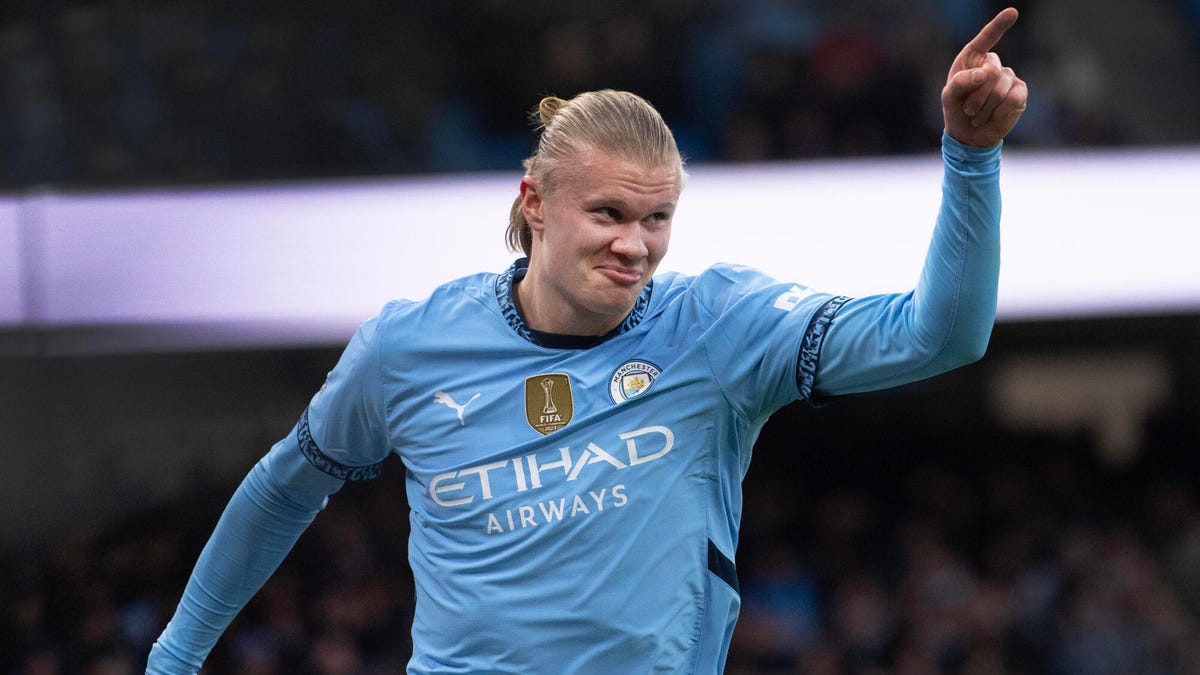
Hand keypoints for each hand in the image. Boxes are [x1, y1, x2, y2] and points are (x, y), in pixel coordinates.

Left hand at [942, 7, 1027, 146]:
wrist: (970, 134)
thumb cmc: (957, 110)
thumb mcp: (949, 98)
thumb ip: (960, 83)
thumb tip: (984, 73)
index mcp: (973, 59)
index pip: (986, 39)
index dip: (999, 25)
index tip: (1013, 12)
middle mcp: (992, 64)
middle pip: (991, 72)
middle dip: (977, 96)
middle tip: (968, 109)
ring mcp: (1008, 77)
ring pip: (1001, 87)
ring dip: (985, 107)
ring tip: (978, 115)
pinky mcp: (1020, 92)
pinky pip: (1013, 98)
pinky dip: (999, 112)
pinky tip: (993, 117)